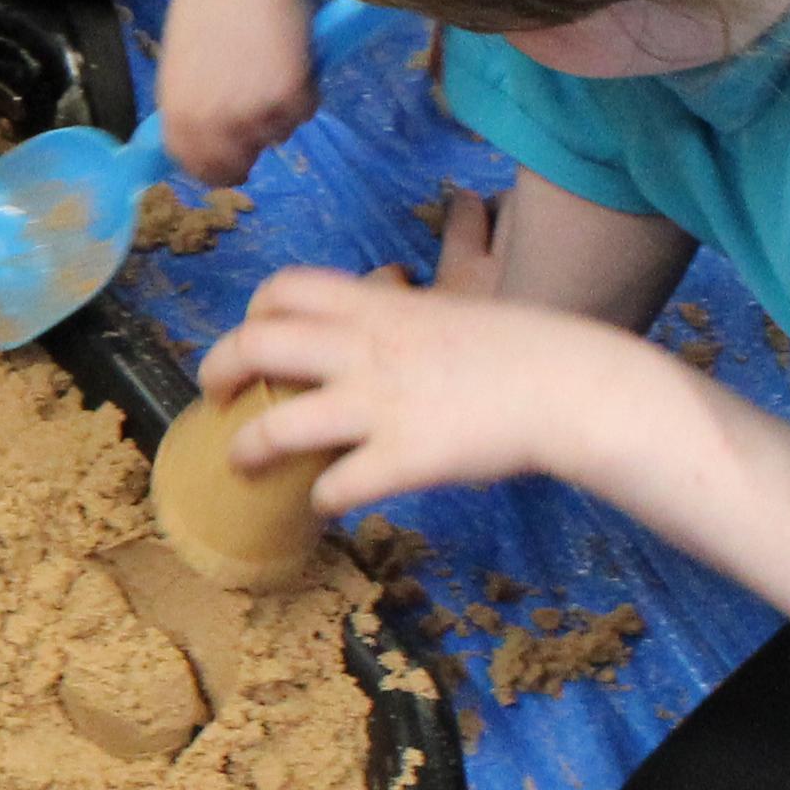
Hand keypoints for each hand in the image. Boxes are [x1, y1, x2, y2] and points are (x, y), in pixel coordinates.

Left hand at [154, 0, 321, 186]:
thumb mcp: (186, 56)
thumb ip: (194, 98)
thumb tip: (208, 131)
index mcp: (174, 111)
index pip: (193, 168)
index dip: (215, 164)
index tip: (232, 154)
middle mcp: (207, 123)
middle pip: (235, 169)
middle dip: (253, 141)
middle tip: (261, 103)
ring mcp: (248, 114)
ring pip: (278, 134)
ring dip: (280, 106)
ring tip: (269, 55)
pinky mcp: (288, 98)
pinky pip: (306, 110)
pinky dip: (307, 86)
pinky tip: (291, 48)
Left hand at [197, 211, 675, 511]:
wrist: (572, 385)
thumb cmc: (521, 347)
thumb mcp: (449, 309)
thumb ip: (400, 320)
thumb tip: (373, 333)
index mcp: (378, 307)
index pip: (283, 288)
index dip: (254, 312)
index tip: (255, 336)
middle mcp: (364, 350)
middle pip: (254, 345)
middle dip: (218, 371)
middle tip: (217, 397)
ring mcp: (378, 405)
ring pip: (276, 427)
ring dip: (247, 449)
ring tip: (242, 464)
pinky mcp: (402, 458)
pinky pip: (336, 486)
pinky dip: (323, 498)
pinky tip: (327, 501)